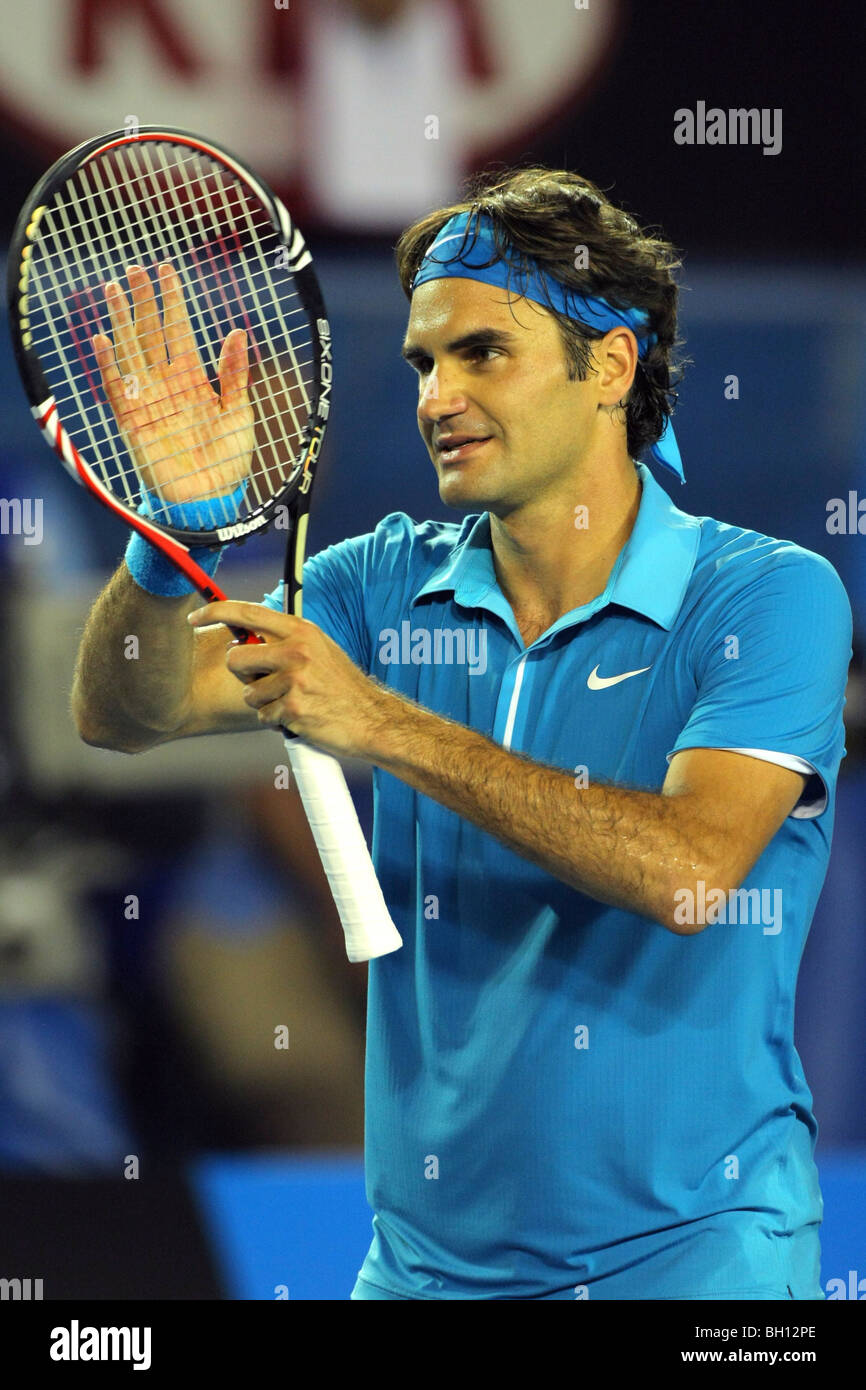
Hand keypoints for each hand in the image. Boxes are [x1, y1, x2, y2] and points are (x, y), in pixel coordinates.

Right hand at [92, 263, 254, 503]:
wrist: (212, 500)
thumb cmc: (228, 460)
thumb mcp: (240, 413)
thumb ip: (234, 375)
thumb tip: (238, 333)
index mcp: (192, 380)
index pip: (179, 332)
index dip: (172, 302)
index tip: (167, 271)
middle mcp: (167, 386)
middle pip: (150, 335)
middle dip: (142, 303)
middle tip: (134, 270)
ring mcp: (148, 402)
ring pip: (131, 353)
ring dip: (121, 322)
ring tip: (113, 290)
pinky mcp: (134, 423)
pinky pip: (118, 390)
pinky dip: (109, 367)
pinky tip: (102, 341)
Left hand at [188, 601, 389, 759]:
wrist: (371, 717)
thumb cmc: (341, 685)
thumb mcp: (318, 648)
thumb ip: (284, 641)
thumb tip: (243, 639)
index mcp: (300, 631)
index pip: (247, 613)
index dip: (215, 612)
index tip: (195, 617)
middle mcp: (296, 651)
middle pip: (236, 659)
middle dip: (243, 674)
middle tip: (265, 681)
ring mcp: (294, 680)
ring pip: (248, 693)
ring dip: (263, 702)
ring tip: (291, 701)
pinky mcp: (293, 708)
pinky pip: (262, 716)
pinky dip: (275, 721)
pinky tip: (298, 716)